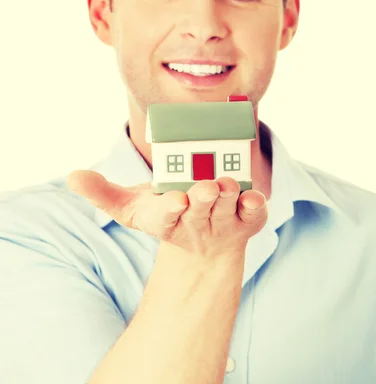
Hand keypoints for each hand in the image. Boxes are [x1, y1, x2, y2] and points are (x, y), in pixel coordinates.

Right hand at [66, 171, 267, 260]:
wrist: (204, 245)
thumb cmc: (165, 216)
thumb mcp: (130, 207)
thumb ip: (102, 193)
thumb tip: (72, 176)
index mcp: (167, 220)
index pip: (166, 218)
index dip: (171, 210)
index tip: (175, 202)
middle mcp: (197, 223)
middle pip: (200, 211)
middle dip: (204, 199)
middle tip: (206, 186)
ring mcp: (224, 222)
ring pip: (228, 210)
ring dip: (230, 197)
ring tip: (227, 182)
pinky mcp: (247, 219)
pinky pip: (254, 215)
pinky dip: (256, 206)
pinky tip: (255, 196)